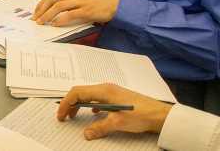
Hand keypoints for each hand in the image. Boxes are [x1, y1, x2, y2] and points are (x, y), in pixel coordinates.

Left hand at [32, 0, 119, 25]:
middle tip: (35, 19)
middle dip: (41, 10)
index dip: (40, 5)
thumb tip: (53, 11)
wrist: (115, 3)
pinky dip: (61, 19)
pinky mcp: (86, 10)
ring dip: (47, 15)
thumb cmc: (97, 2)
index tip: (35, 13)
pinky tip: (55, 24)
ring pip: (58, 6)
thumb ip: (68, 1)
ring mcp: (80, 2)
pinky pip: (70, 14)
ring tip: (42, 22)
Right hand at [56, 83, 171, 139]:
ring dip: (79, 105)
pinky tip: (94, 113)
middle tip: (65, 117)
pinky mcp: (117, 97)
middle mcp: (106, 88)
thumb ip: (99, 127)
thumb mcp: (118, 123)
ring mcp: (112, 91)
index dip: (66, 103)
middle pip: (81, 92)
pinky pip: (97, 98)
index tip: (61, 116)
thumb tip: (86, 134)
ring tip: (75, 116)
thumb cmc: (141, 115)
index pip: (77, 92)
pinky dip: (90, 105)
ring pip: (88, 95)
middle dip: (70, 104)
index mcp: (104, 90)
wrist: (161, 115)